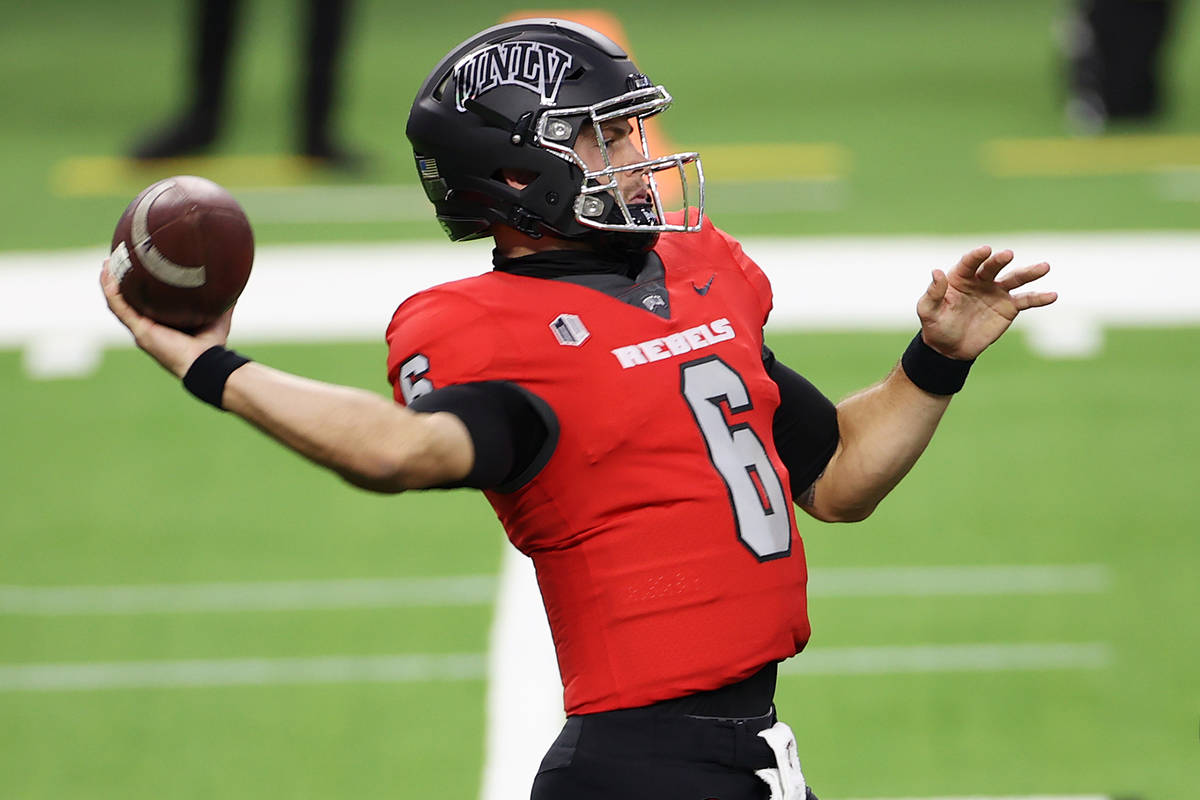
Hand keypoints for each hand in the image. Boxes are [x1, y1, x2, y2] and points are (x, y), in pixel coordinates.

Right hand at [100, 261, 234, 378]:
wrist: (207, 362)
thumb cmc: (213, 344)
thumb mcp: (218, 314)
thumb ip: (223, 299)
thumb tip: (235, 280)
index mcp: (161, 323)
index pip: (144, 302)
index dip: (138, 286)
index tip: (136, 266)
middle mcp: (148, 326)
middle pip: (126, 300)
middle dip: (119, 282)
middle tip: (115, 260)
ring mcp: (141, 329)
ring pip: (118, 302)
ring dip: (109, 283)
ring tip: (106, 264)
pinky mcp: (140, 332)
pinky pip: (120, 308)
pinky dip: (111, 291)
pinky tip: (108, 275)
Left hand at [917, 246, 1056, 359]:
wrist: (950, 348)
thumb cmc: (936, 325)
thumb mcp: (928, 311)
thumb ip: (933, 293)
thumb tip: (937, 272)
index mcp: (960, 277)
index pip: (969, 263)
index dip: (976, 256)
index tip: (985, 250)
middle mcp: (981, 280)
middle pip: (993, 267)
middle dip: (1000, 260)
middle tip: (1008, 255)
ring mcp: (997, 292)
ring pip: (1015, 279)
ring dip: (1029, 272)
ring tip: (1044, 267)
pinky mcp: (1009, 307)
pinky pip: (1026, 300)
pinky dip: (1039, 298)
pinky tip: (1052, 295)